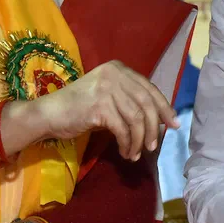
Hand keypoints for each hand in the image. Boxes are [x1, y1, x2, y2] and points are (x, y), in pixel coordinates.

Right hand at [7, 60, 177, 160]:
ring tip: (137, 153)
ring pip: (137, 118)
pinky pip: (123, 129)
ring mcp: (106, 89)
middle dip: (154, 127)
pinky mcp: (99, 106)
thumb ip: (130, 100)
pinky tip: (126, 152)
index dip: (164, 107)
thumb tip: (160, 120)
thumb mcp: (108, 96)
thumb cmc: (79, 107)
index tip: (174, 124)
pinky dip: (127, 144)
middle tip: (154, 146)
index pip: (149, 89)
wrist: (50, 113)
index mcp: (119, 68)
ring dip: (140, 140)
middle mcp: (114, 74)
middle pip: (146, 103)